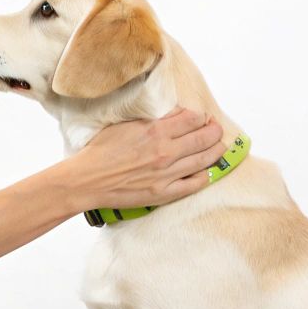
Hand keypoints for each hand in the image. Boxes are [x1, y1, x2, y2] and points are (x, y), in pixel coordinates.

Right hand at [67, 107, 225, 213]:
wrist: (87, 180)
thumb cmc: (100, 151)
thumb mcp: (124, 125)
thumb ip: (151, 120)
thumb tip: (171, 115)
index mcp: (155, 131)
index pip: (192, 118)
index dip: (200, 116)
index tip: (201, 116)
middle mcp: (165, 151)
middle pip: (203, 138)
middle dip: (214, 131)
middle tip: (216, 128)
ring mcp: (167, 174)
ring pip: (203, 160)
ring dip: (216, 151)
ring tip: (220, 146)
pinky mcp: (164, 193)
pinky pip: (193, 184)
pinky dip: (205, 176)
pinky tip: (208, 171)